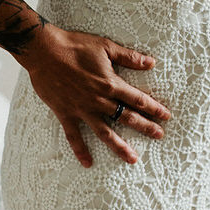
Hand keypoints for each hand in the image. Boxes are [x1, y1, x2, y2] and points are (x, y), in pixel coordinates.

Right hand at [20, 23, 169, 166]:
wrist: (44, 51)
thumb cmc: (74, 46)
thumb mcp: (106, 47)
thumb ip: (129, 57)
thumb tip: (151, 62)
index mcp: (110, 83)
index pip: (137, 99)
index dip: (153, 108)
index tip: (165, 116)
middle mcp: (99, 100)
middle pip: (127, 117)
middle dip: (145, 127)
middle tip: (159, 136)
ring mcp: (82, 109)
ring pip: (105, 132)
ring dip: (120, 146)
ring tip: (132, 158)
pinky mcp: (66, 114)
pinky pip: (74, 136)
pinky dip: (80, 150)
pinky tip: (88, 163)